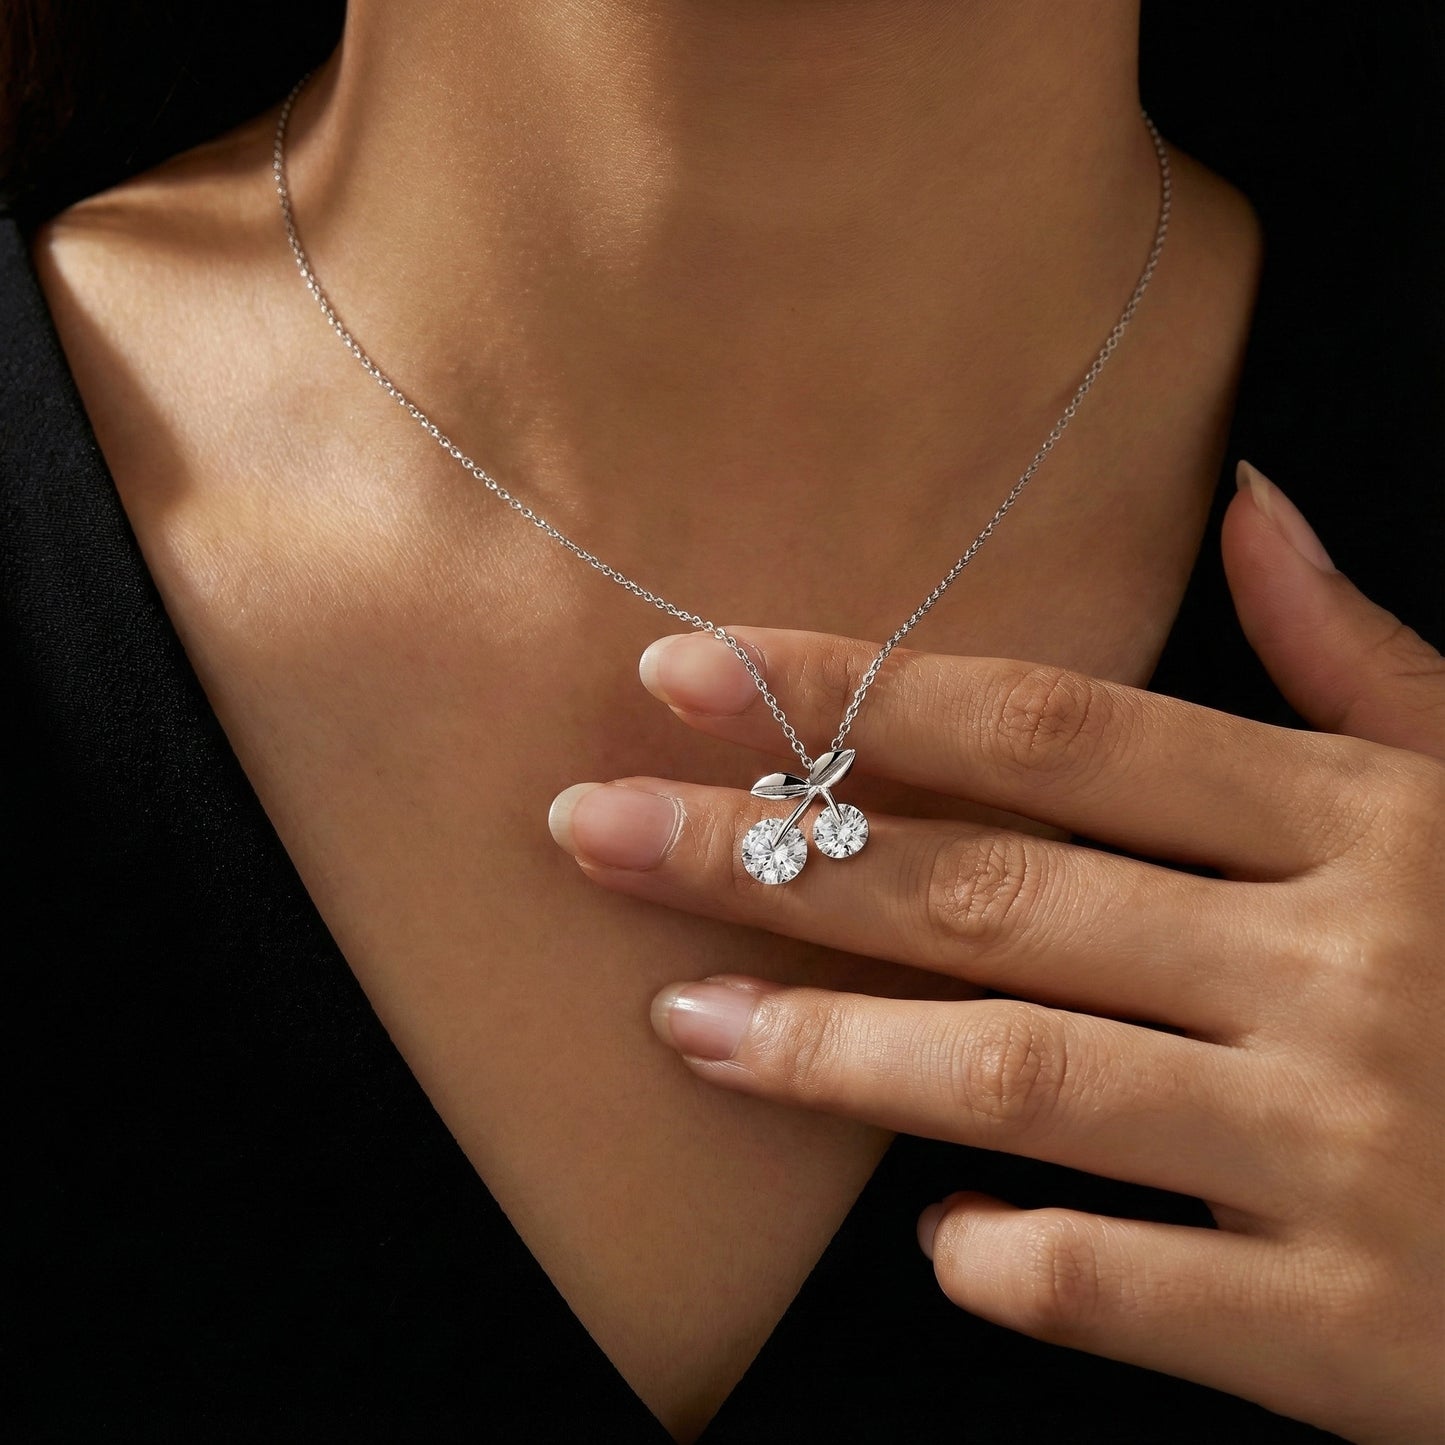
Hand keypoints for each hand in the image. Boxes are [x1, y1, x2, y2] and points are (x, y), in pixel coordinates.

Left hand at [547, 462, 1444, 1443]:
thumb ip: (1363, 658)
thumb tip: (1248, 501)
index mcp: (1359, 820)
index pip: (1048, 728)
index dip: (854, 693)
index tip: (684, 673)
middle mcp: (1330, 965)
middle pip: (989, 886)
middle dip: (768, 855)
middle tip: (594, 832)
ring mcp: (1339, 1148)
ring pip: (1023, 1075)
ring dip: (832, 1053)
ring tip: (681, 1024)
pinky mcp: (1354, 1326)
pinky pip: (1125, 1287)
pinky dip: (1005, 1259)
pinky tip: (930, 1237)